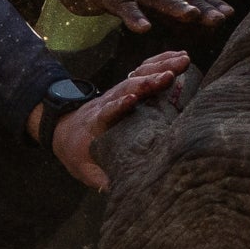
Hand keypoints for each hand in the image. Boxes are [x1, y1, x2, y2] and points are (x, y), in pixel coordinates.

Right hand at [21, 0, 230, 32]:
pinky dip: (133, 16)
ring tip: (191, 17)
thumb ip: (167, 2)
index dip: (209, 1)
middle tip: (221, 19)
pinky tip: (143, 28)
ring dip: (174, 5)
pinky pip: (122, 5)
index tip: (229, 15)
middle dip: (200, 5)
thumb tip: (198, 17)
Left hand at [34, 50, 191, 189]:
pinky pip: (144, 70)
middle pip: (128, 87)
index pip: (108, 111)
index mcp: (97, 122)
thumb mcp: (84, 168)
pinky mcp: (128, 87)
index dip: (120, 105)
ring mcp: (119, 92)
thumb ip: (100, 178)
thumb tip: (118, 192)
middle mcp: (109, 101)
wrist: (65, 130)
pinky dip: (161, 61)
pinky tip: (181, 56)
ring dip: (160, 66)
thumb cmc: (78, 152)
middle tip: (170, 74)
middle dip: (149, 80)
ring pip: (138, 75)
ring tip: (184, 60)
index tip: (133, 99)